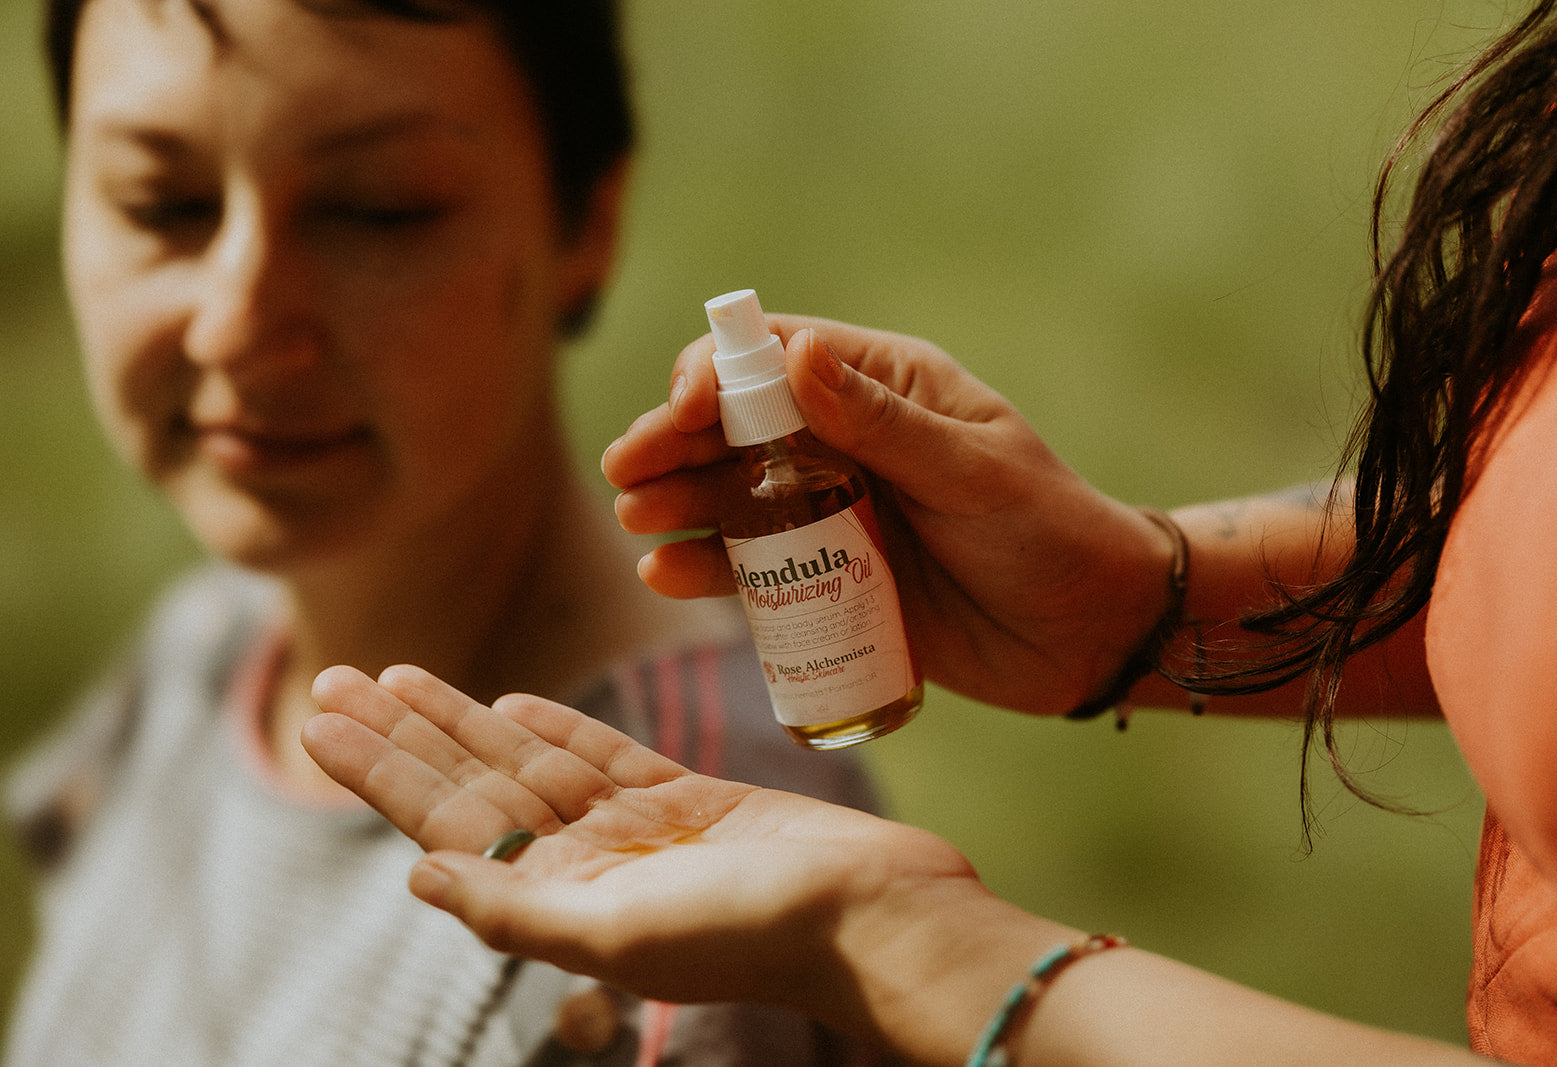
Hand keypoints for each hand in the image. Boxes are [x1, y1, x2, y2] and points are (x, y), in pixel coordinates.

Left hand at [302, 664, 974, 1016]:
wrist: (872, 912)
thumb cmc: (752, 933)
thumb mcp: (616, 934)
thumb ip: (512, 909)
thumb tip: (413, 879)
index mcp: (560, 899)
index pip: (445, 822)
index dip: (379, 767)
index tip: (320, 716)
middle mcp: (587, 864)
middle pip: (473, 784)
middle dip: (404, 731)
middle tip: (334, 675)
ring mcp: (638, 830)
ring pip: (528, 761)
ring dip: (464, 718)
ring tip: (401, 675)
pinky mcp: (690, 799)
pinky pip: (603, 755)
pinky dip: (556, 727)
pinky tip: (513, 702)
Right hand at [601, 316, 1174, 712]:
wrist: (1091, 636)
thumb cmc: (1051, 535)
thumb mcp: (975, 474)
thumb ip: (884, 424)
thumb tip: (793, 358)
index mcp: (885, 389)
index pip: (778, 360)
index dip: (718, 376)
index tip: (684, 410)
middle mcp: (847, 443)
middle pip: (737, 428)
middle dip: (676, 442)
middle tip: (628, 470)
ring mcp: (833, 513)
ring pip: (732, 497)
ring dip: (677, 502)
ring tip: (637, 519)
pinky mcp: (827, 580)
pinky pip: (753, 568)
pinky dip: (706, 567)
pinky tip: (666, 573)